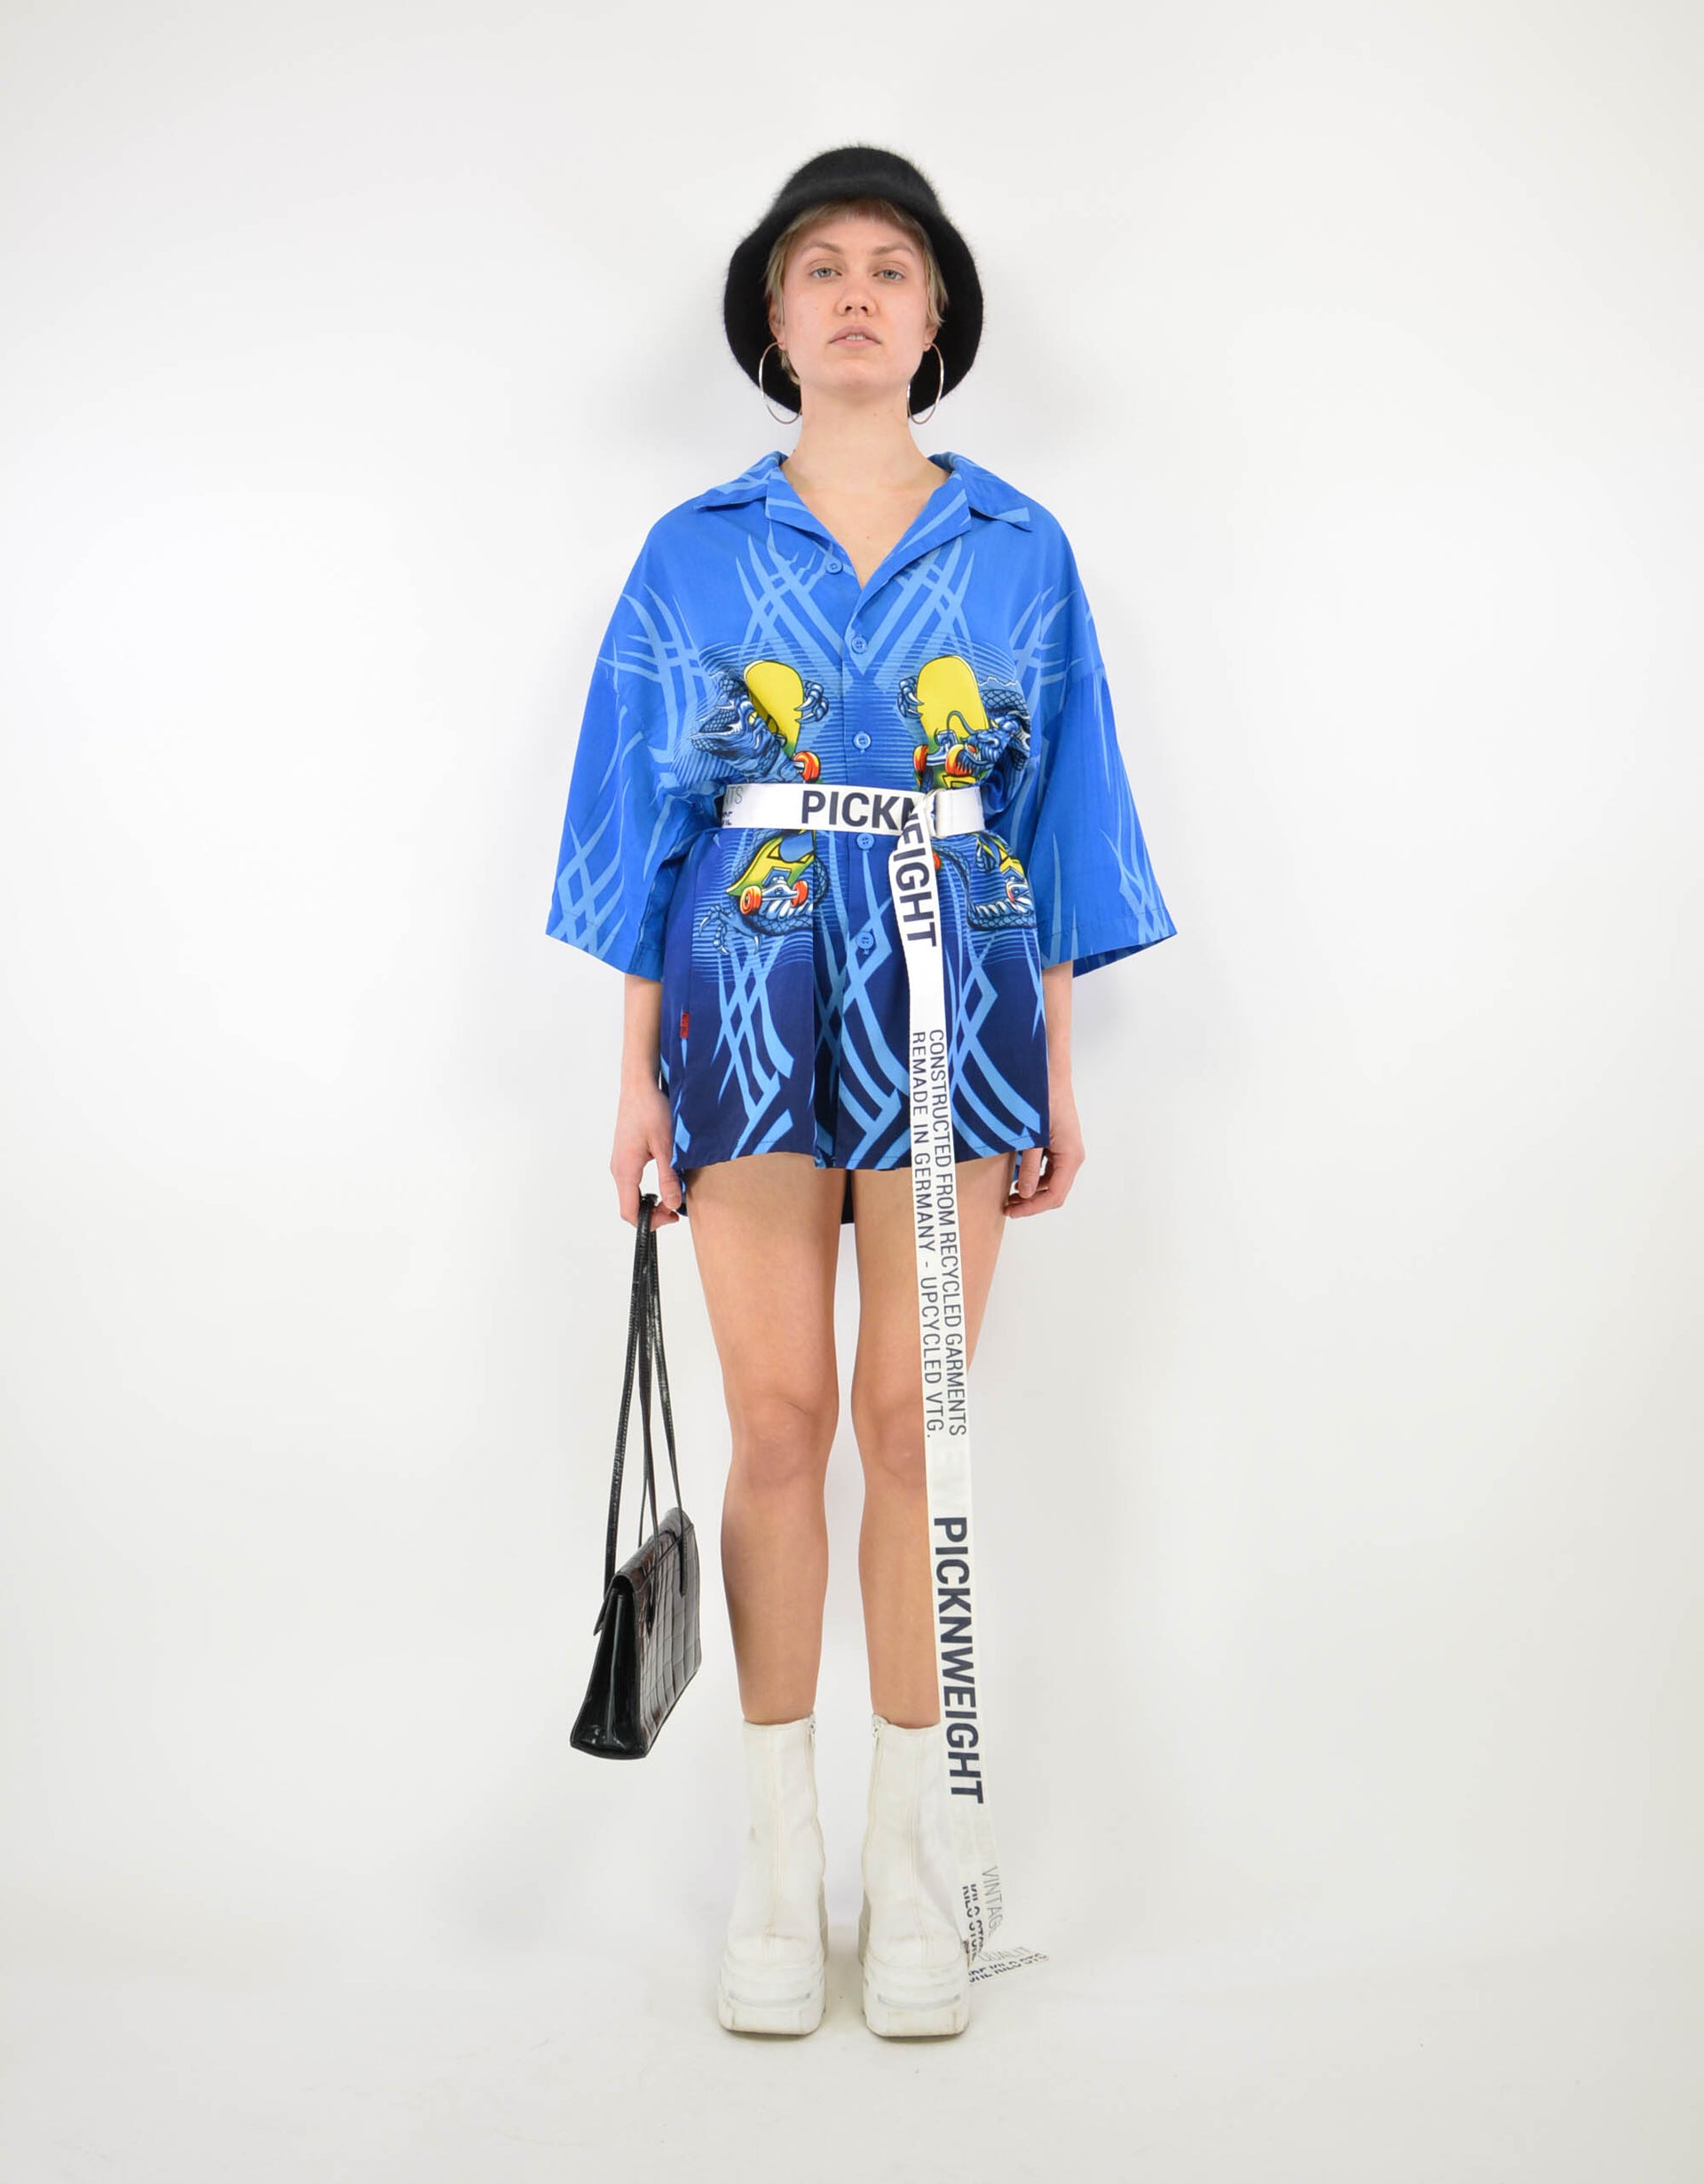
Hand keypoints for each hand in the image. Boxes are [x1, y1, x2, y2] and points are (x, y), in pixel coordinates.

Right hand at [611, 1081, 684, 1229]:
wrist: (639, 1086)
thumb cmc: (651, 1110)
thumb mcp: (666, 1146)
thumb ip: (668, 1177)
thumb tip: (672, 1205)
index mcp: (625, 1171)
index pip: (629, 1212)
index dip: (650, 1222)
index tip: (672, 1216)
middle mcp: (618, 1169)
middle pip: (629, 1206)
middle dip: (652, 1214)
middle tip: (675, 1208)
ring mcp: (619, 1162)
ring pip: (631, 1194)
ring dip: (649, 1202)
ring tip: (671, 1195)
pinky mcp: (624, 1156)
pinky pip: (632, 1182)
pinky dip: (646, 1190)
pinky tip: (664, 1180)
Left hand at [1004, 1093, 1083, 1216]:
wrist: (1050, 1075)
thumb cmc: (1043, 1100)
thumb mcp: (1032, 1136)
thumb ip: (1029, 1166)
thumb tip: (1026, 1193)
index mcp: (1070, 1156)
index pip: (1055, 1195)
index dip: (1033, 1207)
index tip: (1012, 1211)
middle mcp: (1073, 1156)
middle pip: (1055, 1192)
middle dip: (1032, 1202)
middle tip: (1008, 1206)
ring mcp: (1067, 1150)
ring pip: (1052, 1182)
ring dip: (1033, 1192)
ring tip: (1011, 1195)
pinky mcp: (1060, 1144)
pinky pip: (1049, 1169)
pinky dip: (1035, 1177)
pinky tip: (1018, 1177)